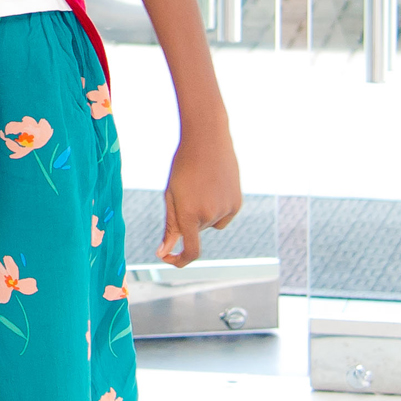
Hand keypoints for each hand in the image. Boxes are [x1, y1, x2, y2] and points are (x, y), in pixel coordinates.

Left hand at [157, 130, 240, 266]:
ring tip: (200, 186)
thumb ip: (170, 226)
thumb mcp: (171, 195)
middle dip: (188, 219)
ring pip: (209, 224)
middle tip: (185, 192)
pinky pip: (222, 218)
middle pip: (195, 231)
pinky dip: (216, 210)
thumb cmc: (183, 167)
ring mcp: (226, 210)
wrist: (208, 141)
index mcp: (189, 214)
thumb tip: (164, 253)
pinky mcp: (237, 204)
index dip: (179, 260)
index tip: (169, 258)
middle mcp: (210, 215)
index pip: (190, 251)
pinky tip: (214, 188)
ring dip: (202, 213)